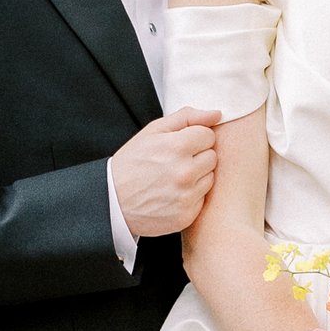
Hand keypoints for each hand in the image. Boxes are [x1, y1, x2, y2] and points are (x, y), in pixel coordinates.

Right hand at [108, 108, 220, 238]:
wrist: (112, 200)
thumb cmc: (132, 163)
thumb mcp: (152, 131)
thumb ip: (187, 117)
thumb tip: (217, 114)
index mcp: (177, 147)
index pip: (209, 136)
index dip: (194, 138)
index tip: (179, 145)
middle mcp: (185, 173)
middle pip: (212, 157)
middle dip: (197, 157)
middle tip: (175, 162)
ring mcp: (186, 196)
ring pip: (210, 178)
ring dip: (196, 176)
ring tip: (173, 178)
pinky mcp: (186, 215)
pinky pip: (202, 199)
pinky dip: (191, 196)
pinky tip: (172, 194)